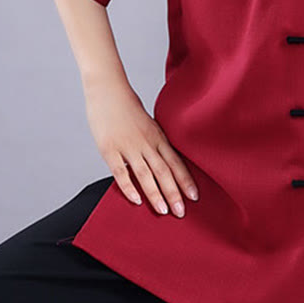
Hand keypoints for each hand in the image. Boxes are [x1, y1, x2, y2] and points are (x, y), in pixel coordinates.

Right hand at [84, 85, 198, 216]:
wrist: (108, 89)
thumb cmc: (128, 107)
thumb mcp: (148, 124)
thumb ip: (155, 142)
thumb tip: (163, 161)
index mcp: (158, 136)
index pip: (176, 162)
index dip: (186, 180)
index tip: (195, 196)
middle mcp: (147, 142)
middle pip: (164, 171)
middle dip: (174, 193)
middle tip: (182, 212)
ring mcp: (128, 146)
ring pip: (146, 174)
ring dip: (156, 194)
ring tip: (164, 211)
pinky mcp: (110, 149)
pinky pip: (121, 171)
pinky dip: (129, 187)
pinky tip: (136, 200)